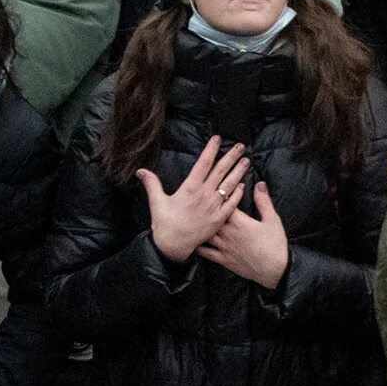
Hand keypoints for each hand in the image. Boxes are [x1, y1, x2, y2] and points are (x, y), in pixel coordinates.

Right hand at [139, 138, 249, 262]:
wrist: (173, 246)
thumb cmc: (164, 224)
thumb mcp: (156, 201)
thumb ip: (152, 183)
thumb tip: (140, 170)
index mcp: (190, 188)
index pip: (203, 163)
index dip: (211, 149)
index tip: (217, 139)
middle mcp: (204, 195)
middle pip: (220, 171)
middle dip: (231, 156)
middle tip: (241, 146)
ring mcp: (213, 207)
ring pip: (230, 185)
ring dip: (239, 171)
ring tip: (246, 161)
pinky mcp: (219, 219)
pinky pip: (232, 203)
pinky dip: (238, 193)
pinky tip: (243, 185)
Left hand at [200, 181, 290, 290]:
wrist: (274, 270)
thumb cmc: (275, 244)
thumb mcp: (272, 219)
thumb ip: (263, 201)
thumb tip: (259, 184)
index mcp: (239, 222)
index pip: (224, 204)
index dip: (219, 196)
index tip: (215, 189)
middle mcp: (227, 234)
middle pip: (211, 218)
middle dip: (205, 209)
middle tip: (199, 201)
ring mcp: (223, 247)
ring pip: (205, 234)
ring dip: (199, 226)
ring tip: (191, 218)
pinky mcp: (222, 259)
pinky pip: (205, 253)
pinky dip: (198, 246)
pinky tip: (193, 241)